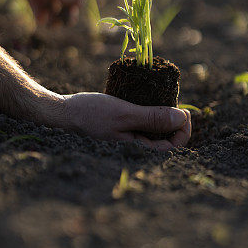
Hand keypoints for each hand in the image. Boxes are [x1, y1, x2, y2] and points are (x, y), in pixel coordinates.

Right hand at [36, 91, 191, 150]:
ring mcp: (129, 137)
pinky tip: (148, 98)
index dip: (183, 129)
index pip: (173, 146)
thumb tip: (182, 118)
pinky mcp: (123, 127)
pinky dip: (150, 111)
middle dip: (175, 120)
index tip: (184, 111)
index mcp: (138, 150)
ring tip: (164, 97)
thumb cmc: (91, 113)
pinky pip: (144, 122)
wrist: (63, 111)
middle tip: (174, 100)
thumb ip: (153, 117)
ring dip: (164, 115)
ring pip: (156, 129)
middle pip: (167, 138)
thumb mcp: (125, 113)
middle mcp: (136, 147)